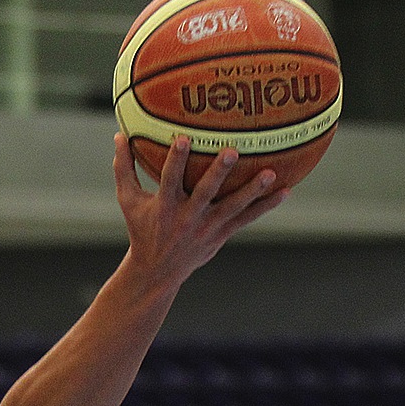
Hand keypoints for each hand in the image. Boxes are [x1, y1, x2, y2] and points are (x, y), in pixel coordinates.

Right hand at [115, 134, 289, 292]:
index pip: (170, 180)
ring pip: (232, 207)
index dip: (175, 161)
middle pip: (205, 193)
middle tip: (232, 152)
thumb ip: (124, 168)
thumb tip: (119, 134)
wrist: (157, 271)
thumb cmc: (142, 228)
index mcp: (165, 206)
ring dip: (252, 191)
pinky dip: (265, 206)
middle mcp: (187, 217)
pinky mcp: (221, 234)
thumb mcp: (128, 200)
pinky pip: (247, 219)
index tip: (183, 139)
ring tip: (270, 174)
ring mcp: (207, 227)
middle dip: (218, 173)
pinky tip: (285, 191)